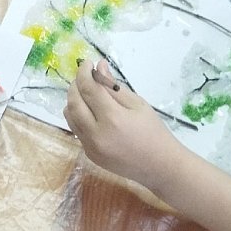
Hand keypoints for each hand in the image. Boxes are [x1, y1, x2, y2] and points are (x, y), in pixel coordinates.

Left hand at [64, 60, 185, 190]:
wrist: (160, 167)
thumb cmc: (154, 132)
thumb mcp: (138, 104)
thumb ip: (113, 87)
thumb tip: (99, 67)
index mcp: (113, 119)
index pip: (89, 89)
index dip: (84, 72)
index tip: (87, 63)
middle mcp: (97, 134)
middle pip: (74, 102)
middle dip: (75, 85)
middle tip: (84, 76)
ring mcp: (91, 147)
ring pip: (70, 117)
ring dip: (73, 100)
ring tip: (85, 92)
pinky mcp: (90, 155)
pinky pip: (76, 130)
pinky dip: (77, 115)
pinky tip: (88, 110)